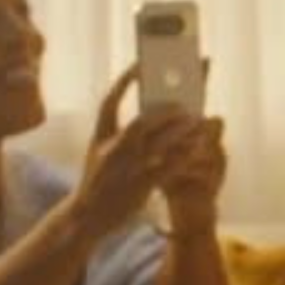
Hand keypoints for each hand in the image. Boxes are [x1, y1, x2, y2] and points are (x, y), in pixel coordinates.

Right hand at [76, 69, 214, 240]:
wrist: (85, 218)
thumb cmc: (98, 180)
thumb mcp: (100, 153)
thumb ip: (119, 134)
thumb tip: (150, 111)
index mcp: (98, 138)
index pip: (109, 103)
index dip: (124, 82)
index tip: (140, 66)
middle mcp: (110, 151)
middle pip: (141, 122)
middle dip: (166, 109)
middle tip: (187, 99)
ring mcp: (125, 170)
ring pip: (157, 143)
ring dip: (181, 129)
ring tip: (199, 119)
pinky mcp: (140, 187)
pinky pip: (167, 166)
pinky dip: (185, 154)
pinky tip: (199, 146)